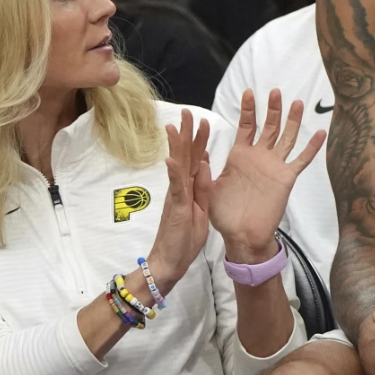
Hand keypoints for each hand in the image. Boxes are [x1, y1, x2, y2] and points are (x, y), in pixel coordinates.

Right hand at [147, 110, 212, 294]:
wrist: (169, 262)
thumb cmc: (184, 239)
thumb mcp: (200, 210)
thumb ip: (203, 188)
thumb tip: (206, 164)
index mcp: (188, 188)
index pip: (194, 159)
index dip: (198, 141)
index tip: (202, 121)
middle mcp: (180, 188)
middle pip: (184, 156)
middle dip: (187, 133)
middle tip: (187, 112)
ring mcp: (176, 196)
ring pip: (178, 166)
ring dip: (177, 146)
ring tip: (176, 125)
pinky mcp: (175, 208)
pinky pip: (175, 189)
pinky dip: (174, 174)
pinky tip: (172, 160)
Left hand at [210, 89, 324, 262]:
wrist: (241, 235)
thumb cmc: (224, 214)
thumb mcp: (210, 186)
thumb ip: (206, 168)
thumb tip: (199, 151)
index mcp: (240, 156)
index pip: (246, 126)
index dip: (248, 109)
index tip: (248, 92)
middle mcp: (259, 158)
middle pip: (269, 126)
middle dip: (272, 109)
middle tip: (276, 90)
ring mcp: (274, 167)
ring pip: (286, 138)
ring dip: (292, 121)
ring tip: (297, 103)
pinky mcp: (285, 178)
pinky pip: (301, 161)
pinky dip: (312, 148)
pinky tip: (320, 133)